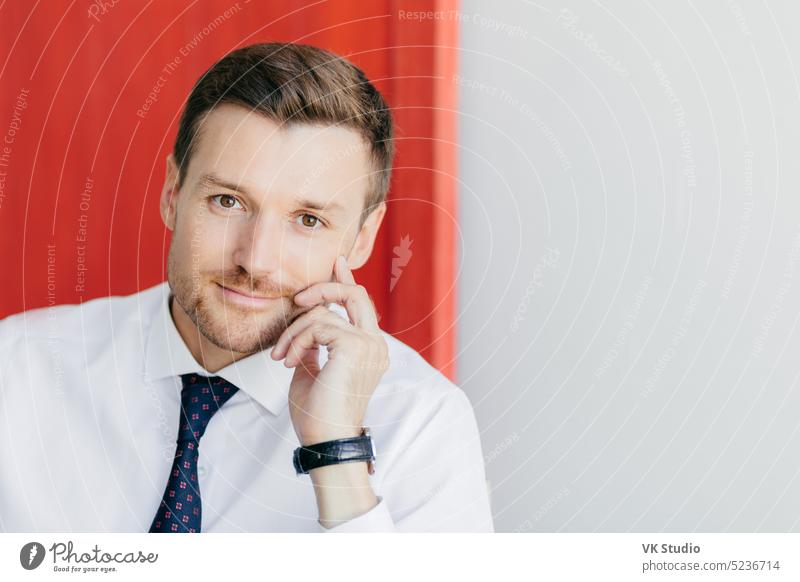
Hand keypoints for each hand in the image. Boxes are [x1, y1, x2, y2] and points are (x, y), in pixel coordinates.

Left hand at [270, 255, 388, 446]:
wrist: (326, 441)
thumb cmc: (319, 415)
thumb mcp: (313, 372)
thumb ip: (315, 346)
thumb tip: (308, 328)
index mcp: (369, 350)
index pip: (360, 306)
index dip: (346, 282)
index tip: (336, 264)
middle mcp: (375, 344)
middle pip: (354, 295)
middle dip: (323, 289)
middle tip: (297, 298)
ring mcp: (369, 345)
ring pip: (325, 312)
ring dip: (294, 331)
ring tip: (280, 357)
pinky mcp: (355, 346)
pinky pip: (318, 326)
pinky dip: (296, 341)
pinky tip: (287, 362)